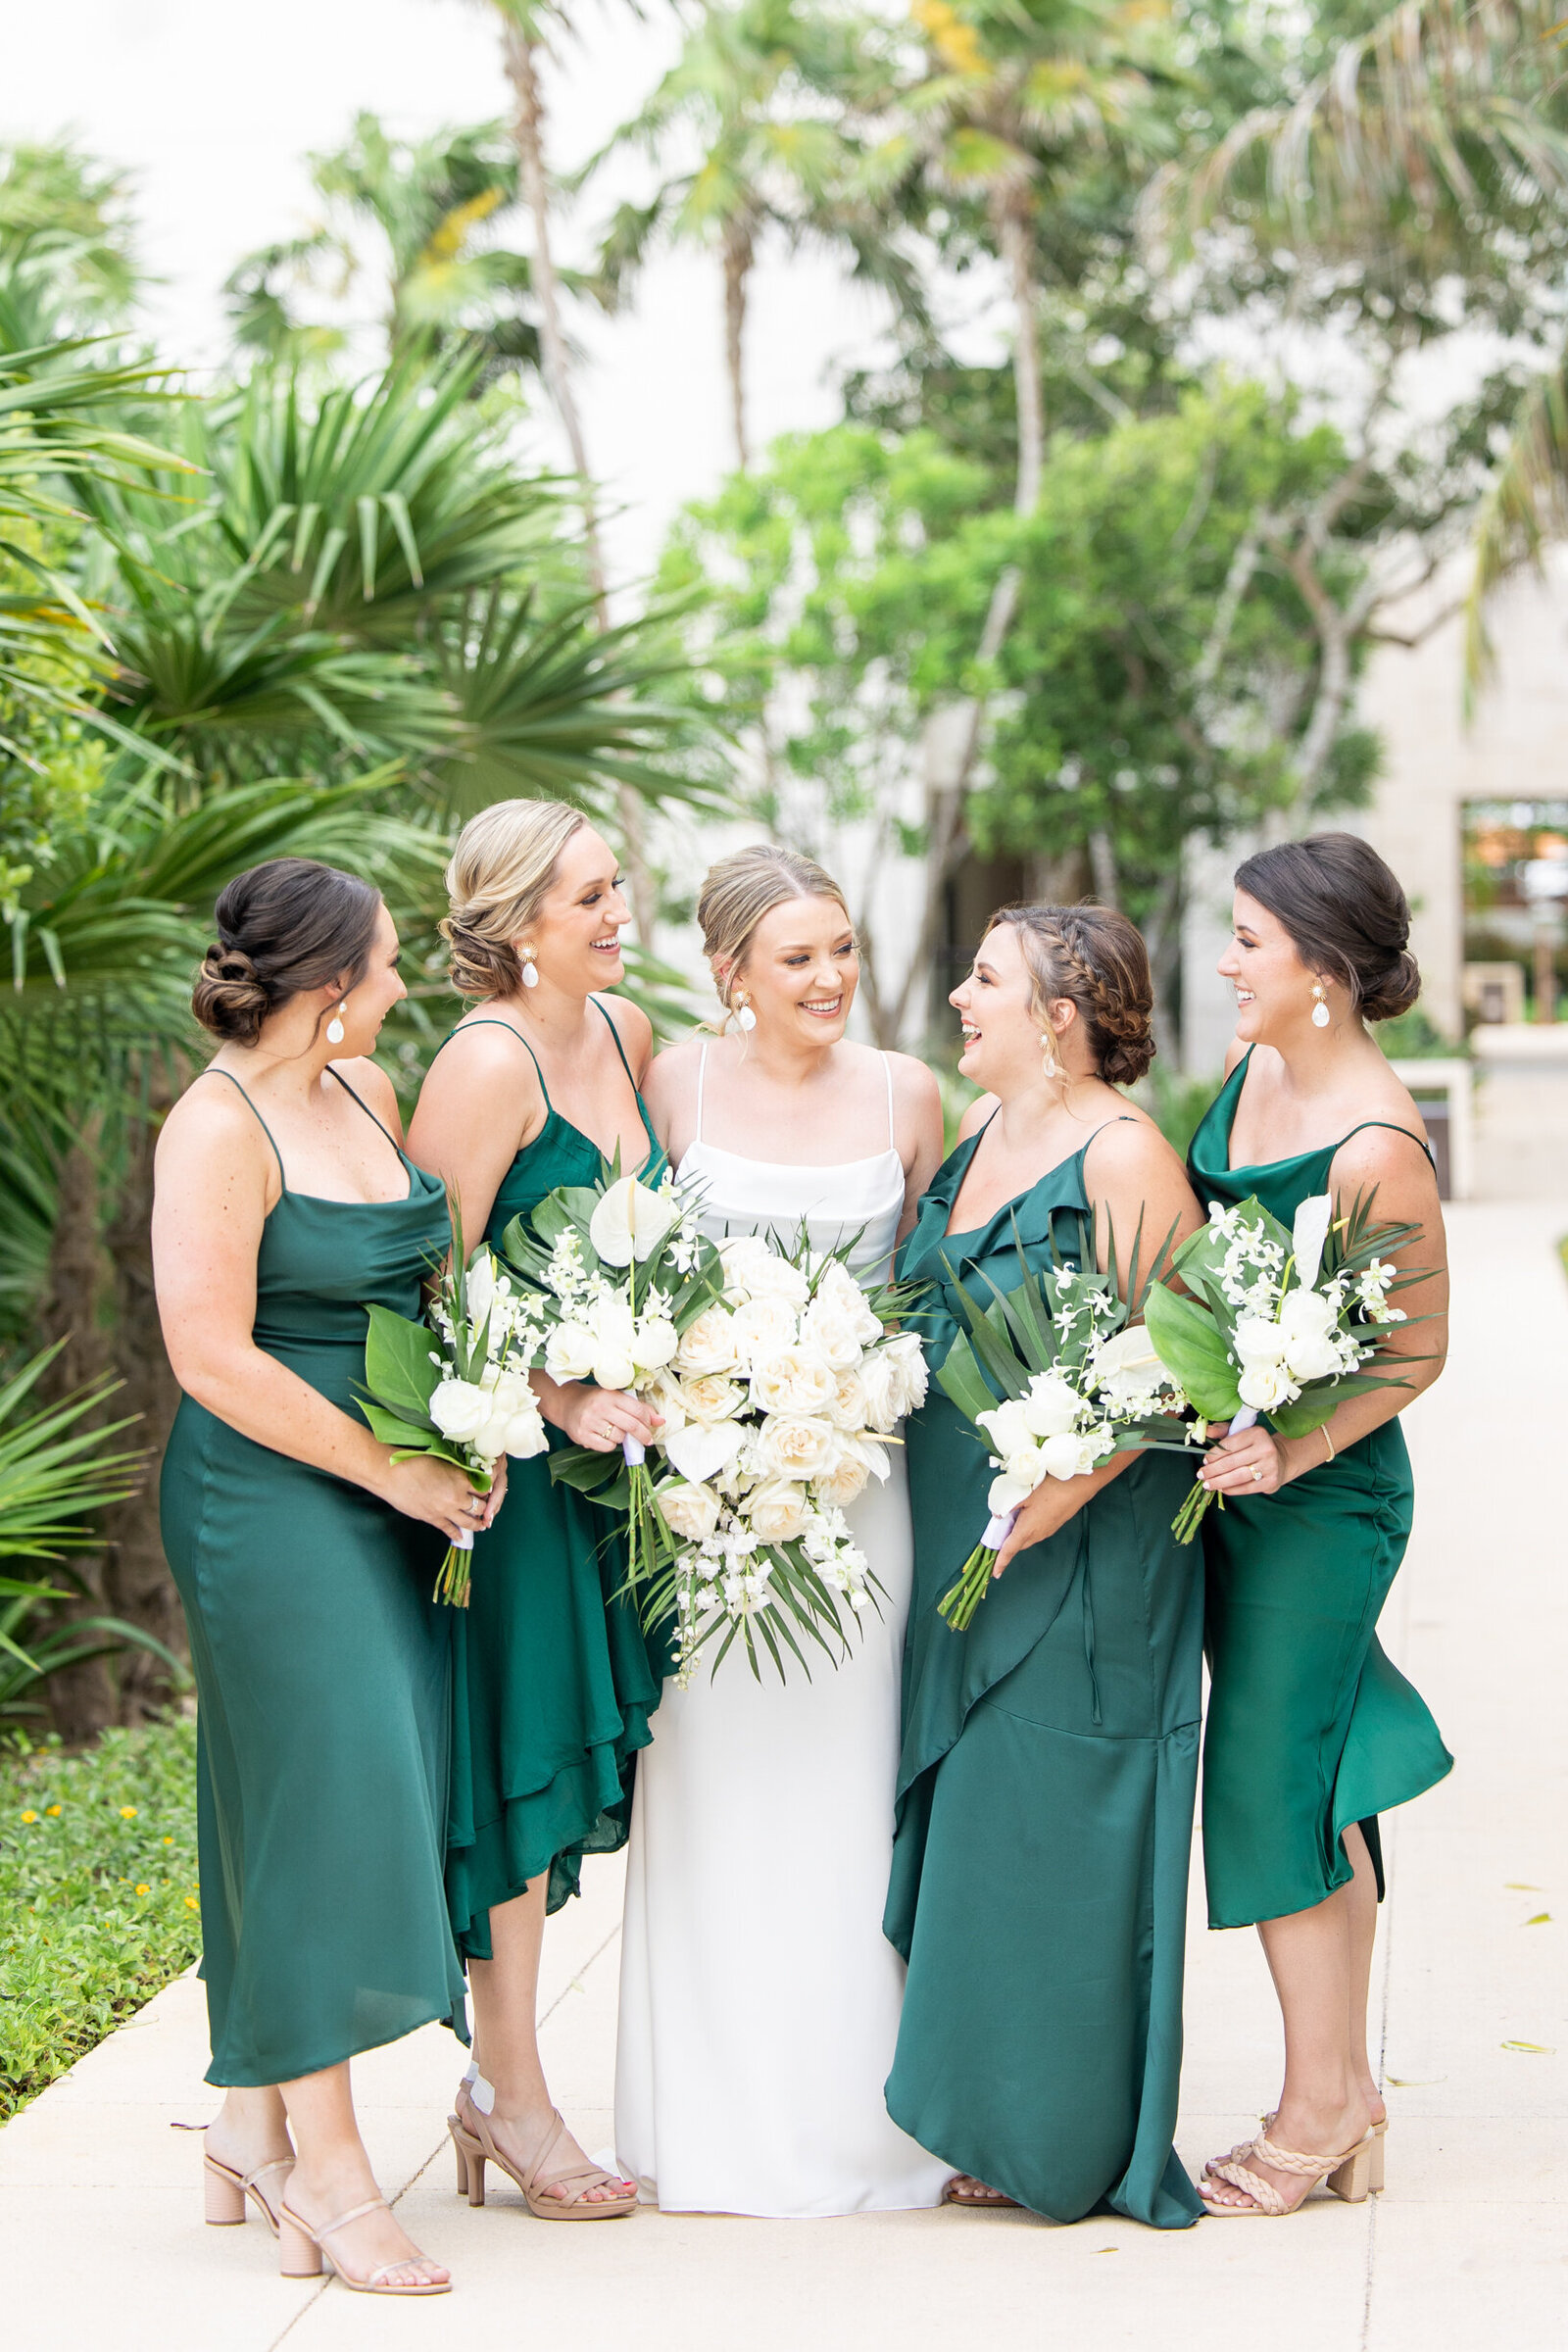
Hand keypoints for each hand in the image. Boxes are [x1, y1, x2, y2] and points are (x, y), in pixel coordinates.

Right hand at [380, 1453, 502, 1543]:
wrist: (392, 1475)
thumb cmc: (413, 1463)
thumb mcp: (442, 1462)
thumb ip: (456, 1473)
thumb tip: (464, 1480)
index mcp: (460, 1479)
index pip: (483, 1488)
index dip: (486, 1490)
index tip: (487, 1491)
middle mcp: (457, 1496)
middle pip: (479, 1506)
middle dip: (484, 1507)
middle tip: (486, 1507)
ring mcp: (445, 1510)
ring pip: (468, 1521)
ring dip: (477, 1524)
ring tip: (481, 1525)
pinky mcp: (433, 1519)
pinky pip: (450, 1530)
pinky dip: (457, 1534)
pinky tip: (461, 1537)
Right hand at [551, 1382, 662, 1453]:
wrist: (566, 1404)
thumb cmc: (595, 1400)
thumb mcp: (616, 1397)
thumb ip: (638, 1408)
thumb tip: (661, 1421)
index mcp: (610, 1395)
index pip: (637, 1409)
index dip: (648, 1420)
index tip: (650, 1425)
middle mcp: (599, 1407)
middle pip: (631, 1425)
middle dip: (643, 1435)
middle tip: (647, 1439)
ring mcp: (590, 1422)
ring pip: (619, 1437)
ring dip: (623, 1438)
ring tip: (616, 1431)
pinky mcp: (583, 1436)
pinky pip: (607, 1446)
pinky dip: (610, 1444)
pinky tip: (605, 1436)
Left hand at [993, 1476, 1092, 1573]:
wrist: (1079, 1485)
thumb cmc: (1051, 1488)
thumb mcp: (1023, 1495)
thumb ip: (1007, 1506)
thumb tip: (997, 1515)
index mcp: (1027, 1529)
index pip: (1009, 1550)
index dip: (1000, 1562)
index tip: (995, 1573)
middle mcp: (1038, 1534)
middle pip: (1018, 1544)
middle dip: (1007, 1545)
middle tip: (996, 1538)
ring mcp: (1048, 1530)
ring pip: (1027, 1538)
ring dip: (1017, 1535)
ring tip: (1009, 1522)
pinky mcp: (1054, 1524)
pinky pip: (1036, 1531)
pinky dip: (1027, 1529)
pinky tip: (1025, 1515)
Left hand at [1199, 1423, 1290, 1496]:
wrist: (1280, 1459)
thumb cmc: (1254, 1445)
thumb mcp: (1239, 1433)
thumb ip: (1221, 1431)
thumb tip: (1204, 1431)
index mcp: (1257, 1433)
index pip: (1229, 1445)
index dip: (1214, 1455)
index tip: (1204, 1461)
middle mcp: (1266, 1449)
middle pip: (1231, 1462)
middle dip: (1212, 1470)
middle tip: (1201, 1475)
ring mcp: (1270, 1466)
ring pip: (1237, 1477)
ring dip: (1219, 1482)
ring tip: (1207, 1484)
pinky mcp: (1271, 1481)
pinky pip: (1246, 1488)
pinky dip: (1231, 1489)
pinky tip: (1221, 1489)